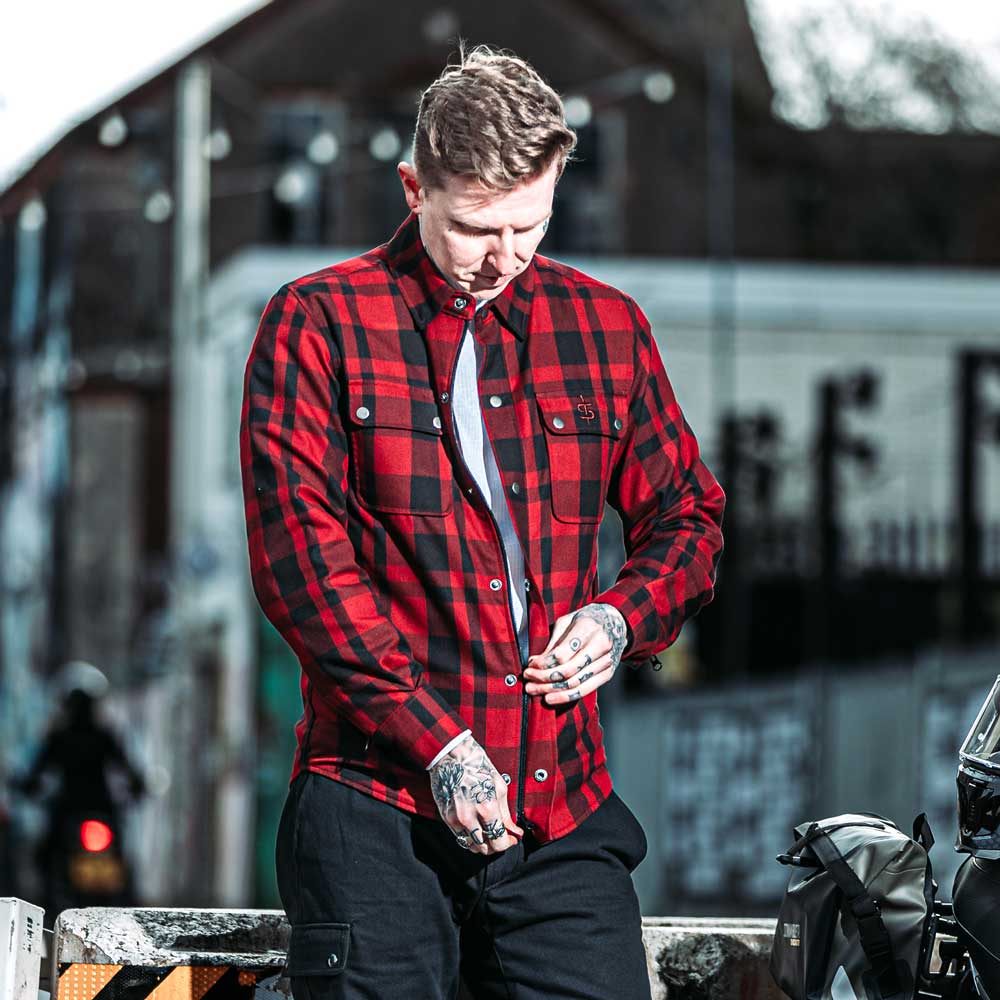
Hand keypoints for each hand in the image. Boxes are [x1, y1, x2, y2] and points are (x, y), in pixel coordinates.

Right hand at [429, 735, 523, 854]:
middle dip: (496, 845)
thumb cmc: (476, 765)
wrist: (450, 755)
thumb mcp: (499, 786)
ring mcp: (455, 819)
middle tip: (502, 836)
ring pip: (471, 846)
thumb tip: (514, 831)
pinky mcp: (445, 818)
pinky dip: (470, 838)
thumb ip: (506, 813)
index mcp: (486, 808)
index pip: (499, 841)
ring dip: (483, 845)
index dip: (508, 843)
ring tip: (489, 833)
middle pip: (485, 848)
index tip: (512, 838)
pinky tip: (476, 828)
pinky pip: (459, 838)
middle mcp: (469, 817)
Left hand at [523, 603, 626, 705]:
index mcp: (587, 628)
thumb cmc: (586, 620)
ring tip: (534, 690)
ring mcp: (606, 662)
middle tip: (528, 680)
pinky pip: (585, 690)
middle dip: (543, 678)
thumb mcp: (567, 621)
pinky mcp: (607, 674)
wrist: (615, 622)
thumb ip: (553, 641)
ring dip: (551, 690)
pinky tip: (550, 698)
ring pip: (575, 684)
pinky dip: (565, 697)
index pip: (562, 654)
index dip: (543, 663)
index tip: (530, 664)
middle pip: (567, 671)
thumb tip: (536, 662)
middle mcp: (600, 646)